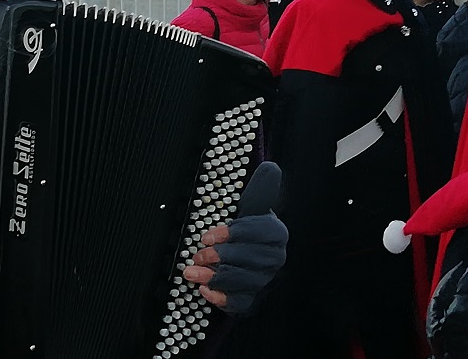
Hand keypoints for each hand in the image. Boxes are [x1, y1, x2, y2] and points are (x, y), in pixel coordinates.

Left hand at [183, 162, 287, 315]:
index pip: (259, 232)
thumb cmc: (248, 229)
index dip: (233, 234)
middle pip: (250, 259)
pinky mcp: (252, 297)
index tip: (208, 235)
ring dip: (215, 277)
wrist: (251, 256)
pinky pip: (240, 302)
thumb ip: (260, 189)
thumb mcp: (252, 206)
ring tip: (192, 272)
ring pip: (243, 281)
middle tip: (198, 253)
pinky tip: (205, 290)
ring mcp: (264, 280)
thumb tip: (270, 167)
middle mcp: (274, 258)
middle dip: (221, 256)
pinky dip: (221, 298)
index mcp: (275, 233)